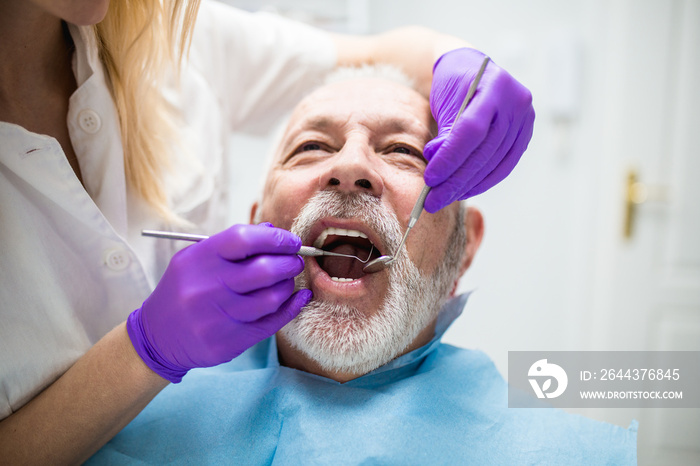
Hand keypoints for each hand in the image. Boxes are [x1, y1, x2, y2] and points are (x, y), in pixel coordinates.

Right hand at [127, 223, 310, 382]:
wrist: (157, 336)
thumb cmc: (184, 290)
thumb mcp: (196, 259)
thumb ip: (232, 244)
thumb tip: (272, 230)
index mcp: (199, 260)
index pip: (244, 239)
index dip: (276, 238)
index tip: (291, 242)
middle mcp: (207, 288)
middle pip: (264, 270)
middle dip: (289, 263)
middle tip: (295, 261)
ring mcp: (218, 317)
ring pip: (271, 298)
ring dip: (288, 286)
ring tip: (288, 281)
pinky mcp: (229, 342)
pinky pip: (271, 323)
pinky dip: (291, 308)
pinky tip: (298, 299)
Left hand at [423, 48, 534, 211]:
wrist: (473, 69)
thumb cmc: (454, 84)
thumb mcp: (444, 102)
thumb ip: (443, 134)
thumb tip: (436, 167)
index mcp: (494, 85)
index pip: (472, 130)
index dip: (450, 158)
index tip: (430, 179)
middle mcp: (516, 102)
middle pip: (485, 151)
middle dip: (455, 180)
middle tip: (432, 200)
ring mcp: (525, 119)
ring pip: (495, 163)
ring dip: (467, 186)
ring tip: (443, 198)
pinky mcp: (525, 135)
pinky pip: (504, 166)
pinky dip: (483, 182)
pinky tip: (464, 190)